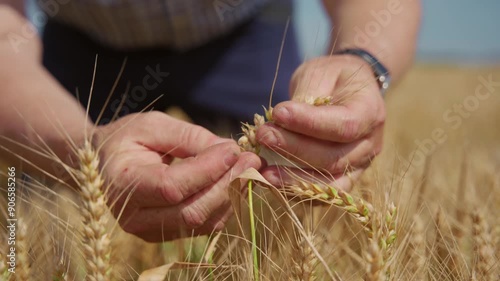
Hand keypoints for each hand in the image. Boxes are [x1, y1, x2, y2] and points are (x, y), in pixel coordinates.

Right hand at [93, 112, 260, 241]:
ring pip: (201, 222)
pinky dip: (224, 205)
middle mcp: (134, 216)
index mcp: (123, 184)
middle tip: (252, 160)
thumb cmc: (127, 138)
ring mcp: (149, 231)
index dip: (207, 170)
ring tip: (248, 169)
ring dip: (231, 196)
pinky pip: (203, 226)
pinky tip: (234, 182)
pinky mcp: (165, 234)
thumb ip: (189, 137)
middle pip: (191, 211)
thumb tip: (231, 152)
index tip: (234, 150)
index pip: (171, 187)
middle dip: (227, 184)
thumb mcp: (153, 125)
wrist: (106, 164)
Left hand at [256, 55, 384, 190]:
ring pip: (329, 182)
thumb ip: (306, 96)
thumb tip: (282, 120)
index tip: (278, 113)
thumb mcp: (321, 74)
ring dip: (293, 179)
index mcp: (370, 111)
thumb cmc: (333, 77)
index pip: (344, 125)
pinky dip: (297, 190)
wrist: (349, 91)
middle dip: (294, 149)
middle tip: (263, 136)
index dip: (309, 123)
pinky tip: (272, 182)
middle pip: (333, 157)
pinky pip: (323, 192)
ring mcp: (359, 165)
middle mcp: (370, 144)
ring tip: (263, 171)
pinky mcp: (345, 178)